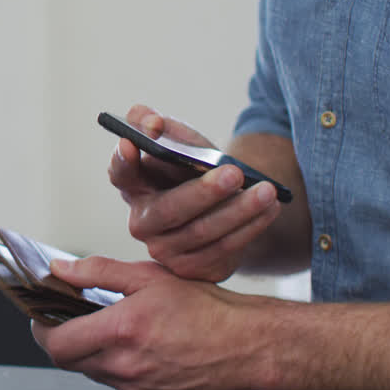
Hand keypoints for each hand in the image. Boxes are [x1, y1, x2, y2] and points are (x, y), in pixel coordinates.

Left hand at [31, 256, 271, 389]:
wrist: (249, 346)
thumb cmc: (205, 308)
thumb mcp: (150, 277)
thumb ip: (98, 272)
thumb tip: (60, 269)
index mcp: (122, 331)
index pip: (56, 342)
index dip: (42, 327)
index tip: (43, 313)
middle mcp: (125, 366)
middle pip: (67, 360)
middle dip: (61, 338)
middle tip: (70, 317)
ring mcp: (137, 388)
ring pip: (90, 371)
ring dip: (88, 351)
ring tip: (107, 327)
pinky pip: (115, 383)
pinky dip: (113, 364)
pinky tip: (132, 345)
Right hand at [112, 104, 280, 281]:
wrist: (222, 210)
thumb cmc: (196, 172)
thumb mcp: (184, 147)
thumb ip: (167, 130)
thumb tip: (150, 121)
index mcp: (134, 185)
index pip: (120, 172)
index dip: (123, 160)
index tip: (131, 142)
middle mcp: (141, 221)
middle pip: (167, 210)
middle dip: (203, 192)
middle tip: (234, 173)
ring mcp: (163, 249)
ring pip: (202, 232)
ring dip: (239, 210)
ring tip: (267, 190)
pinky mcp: (190, 268)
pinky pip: (222, 250)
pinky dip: (249, 228)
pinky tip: (270, 210)